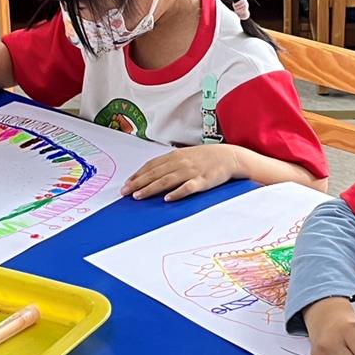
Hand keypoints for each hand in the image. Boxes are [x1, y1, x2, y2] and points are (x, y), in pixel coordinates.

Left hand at [122, 144, 240, 201]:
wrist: (229, 156)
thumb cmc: (206, 157)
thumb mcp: (186, 155)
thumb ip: (170, 163)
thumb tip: (153, 172)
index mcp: (175, 156)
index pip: (152, 165)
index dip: (138, 174)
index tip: (127, 183)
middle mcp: (180, 163)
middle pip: (155, 173)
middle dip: (138, 183)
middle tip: (125, 192)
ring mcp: (191, 171)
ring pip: (167, 180)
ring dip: (151, 188)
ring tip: (139, 196)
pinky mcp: (202, 181)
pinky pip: (188, 187)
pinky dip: (177, 193)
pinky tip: (168, 199)